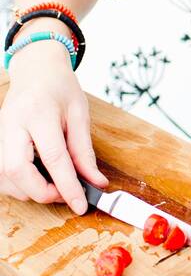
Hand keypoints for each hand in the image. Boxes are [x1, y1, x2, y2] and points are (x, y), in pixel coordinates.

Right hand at [0, 44, 109, 213]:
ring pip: (5, 177)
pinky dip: (20, 184)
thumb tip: (95, 183)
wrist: (35, 70)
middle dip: (41, 191)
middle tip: (65, 193)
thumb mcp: (79, 114)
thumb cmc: (59, 88)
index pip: (53, 157)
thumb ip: (85, 151)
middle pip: (17, 170)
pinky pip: (2, 174)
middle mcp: (12, 124)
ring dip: (30, 190)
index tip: (80, 205)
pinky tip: (37, 178)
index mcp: (38, 113)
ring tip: (54, 184)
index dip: (68, 186)